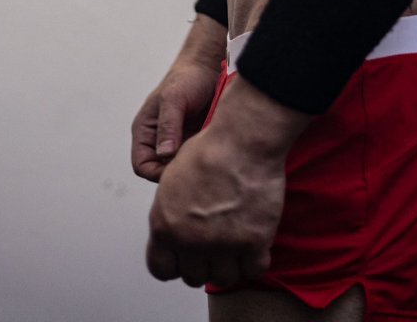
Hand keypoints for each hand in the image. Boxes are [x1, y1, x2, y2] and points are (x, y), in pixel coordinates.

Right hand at [131, 57, 220, 182]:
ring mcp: (179, 143)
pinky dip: (205, 157)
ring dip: (193, 165)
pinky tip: (215, 150)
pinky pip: (197, 159)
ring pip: (182, 167)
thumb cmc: (187, 78)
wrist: (210, 67)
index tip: (177, 169)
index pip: (142, 166)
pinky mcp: (196, 142)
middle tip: (196, 164)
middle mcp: (160, 141)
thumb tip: (164, 154)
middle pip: (163, 171)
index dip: (155, 173)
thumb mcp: (174, 98)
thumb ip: (168, 125)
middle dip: (178, 172)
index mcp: (146, 132)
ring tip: (206, 154)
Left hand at [146, 123, 286, 287]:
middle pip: (194, 277)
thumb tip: (173, 230)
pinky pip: (254, 271)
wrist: (242, 139)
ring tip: (236, 245)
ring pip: (224, 278)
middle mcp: (190, 240)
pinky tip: (255, 244)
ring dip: (230, 265)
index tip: (187, 256)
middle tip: (216, 244)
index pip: (161, 269)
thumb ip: (169, 212)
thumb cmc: (210, 149)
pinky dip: (255, 261)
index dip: (175, 264)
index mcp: (164, 225)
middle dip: (204, 262)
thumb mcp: (172, 179)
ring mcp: (222, 244)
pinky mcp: (254, 241)